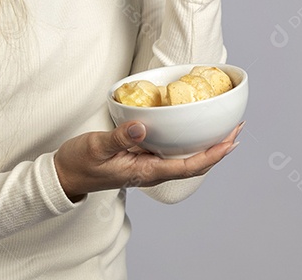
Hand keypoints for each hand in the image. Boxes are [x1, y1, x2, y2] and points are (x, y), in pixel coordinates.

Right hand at [52, 120, 243, 202]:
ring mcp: (147, 165)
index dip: (212, 155)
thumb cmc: (79, 163)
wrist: (65, 175)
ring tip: (222, 128)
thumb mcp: (97, 146)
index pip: (188, 166)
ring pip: (185, 159)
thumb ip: (120, 137)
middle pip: (194, 164)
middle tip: (236, 128)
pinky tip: (190, 130)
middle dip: (218, 149)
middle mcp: (151, 171)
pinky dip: (187, 142)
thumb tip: (143, 126)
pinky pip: (171, 153)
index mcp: (145, 171)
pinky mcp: (141, 158)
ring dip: (206, 145)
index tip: (230, 142)